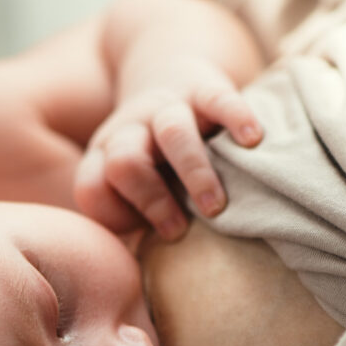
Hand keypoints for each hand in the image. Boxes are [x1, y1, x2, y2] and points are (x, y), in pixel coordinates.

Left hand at [72, 57, 261, 238]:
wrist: (166, 68)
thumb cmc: (156, 151)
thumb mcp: (134, 180)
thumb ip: (135, 218)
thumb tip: (158, 276)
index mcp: (106, 155)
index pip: (92, 188)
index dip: (115, 215)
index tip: (146, 234)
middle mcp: (130, 129)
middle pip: (124, 162)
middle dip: (151, 200)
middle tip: (179, 232)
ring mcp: (166, 106)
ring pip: (172, 133)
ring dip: (194, 174)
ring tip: (216, 208)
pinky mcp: (204, 88)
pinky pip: (219, 100)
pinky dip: (237, 119)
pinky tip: (253, 142)